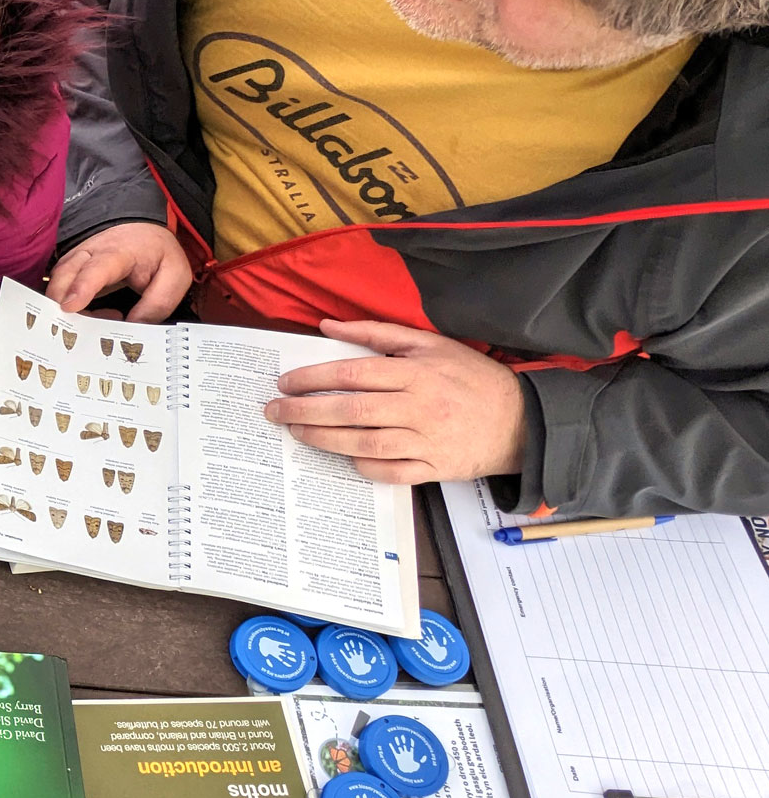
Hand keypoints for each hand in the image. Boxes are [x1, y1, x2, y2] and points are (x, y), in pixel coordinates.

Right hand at [46, 221, 192, 320]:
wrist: (143, 232)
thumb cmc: (158, 254)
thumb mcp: (175, 277)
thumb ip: (157, 304)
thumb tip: (133, 328)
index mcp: (119, 251)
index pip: (96, 268)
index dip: (82, 287)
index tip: (70, 306)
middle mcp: (90, 252)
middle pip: (64, 275)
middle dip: (61, 303)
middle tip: (79, 330)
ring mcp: (75, 259)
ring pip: (56, 284)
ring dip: (66, 310)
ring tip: (97, 323)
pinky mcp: (69, 269)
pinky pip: (58, 290)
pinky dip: (67, 309)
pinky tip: (91, 316)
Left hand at [264, 319, 527, 484]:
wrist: (522, 421)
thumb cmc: (470, 378)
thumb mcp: (429, 344)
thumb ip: (376, 332)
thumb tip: (327, 325)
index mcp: (416, 372)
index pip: (353, 373)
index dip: (314, 378)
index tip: (285, 382)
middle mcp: (420, 407)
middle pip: (351, 410)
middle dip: (305, 411)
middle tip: (274, 411)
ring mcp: (428, 440)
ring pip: (364, 444)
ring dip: (324, 439)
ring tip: (297, 432)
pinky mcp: (435, 468)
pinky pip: (391, 472)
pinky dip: (364, 466)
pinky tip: (344, 458)